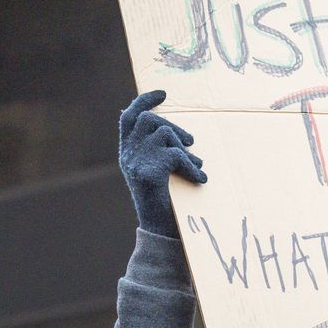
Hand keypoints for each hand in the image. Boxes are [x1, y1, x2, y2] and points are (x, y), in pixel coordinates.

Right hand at [118, 90, 206, 238]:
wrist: (159, 233)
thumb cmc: (164, 203)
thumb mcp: (159, 174)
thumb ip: (161, 154)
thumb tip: (182, 137)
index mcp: (127, 154)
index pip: (129, 117)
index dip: (144, 101)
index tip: (163, 93)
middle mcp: (127, 156)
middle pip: (148, 119)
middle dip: (173, 125)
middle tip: (191, 141)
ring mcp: (135, 163)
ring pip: (164, 134)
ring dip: (184, 148)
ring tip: (197, 164)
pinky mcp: (148, 173)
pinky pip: (176, 155)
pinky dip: (191, 166)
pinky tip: (200, 179)